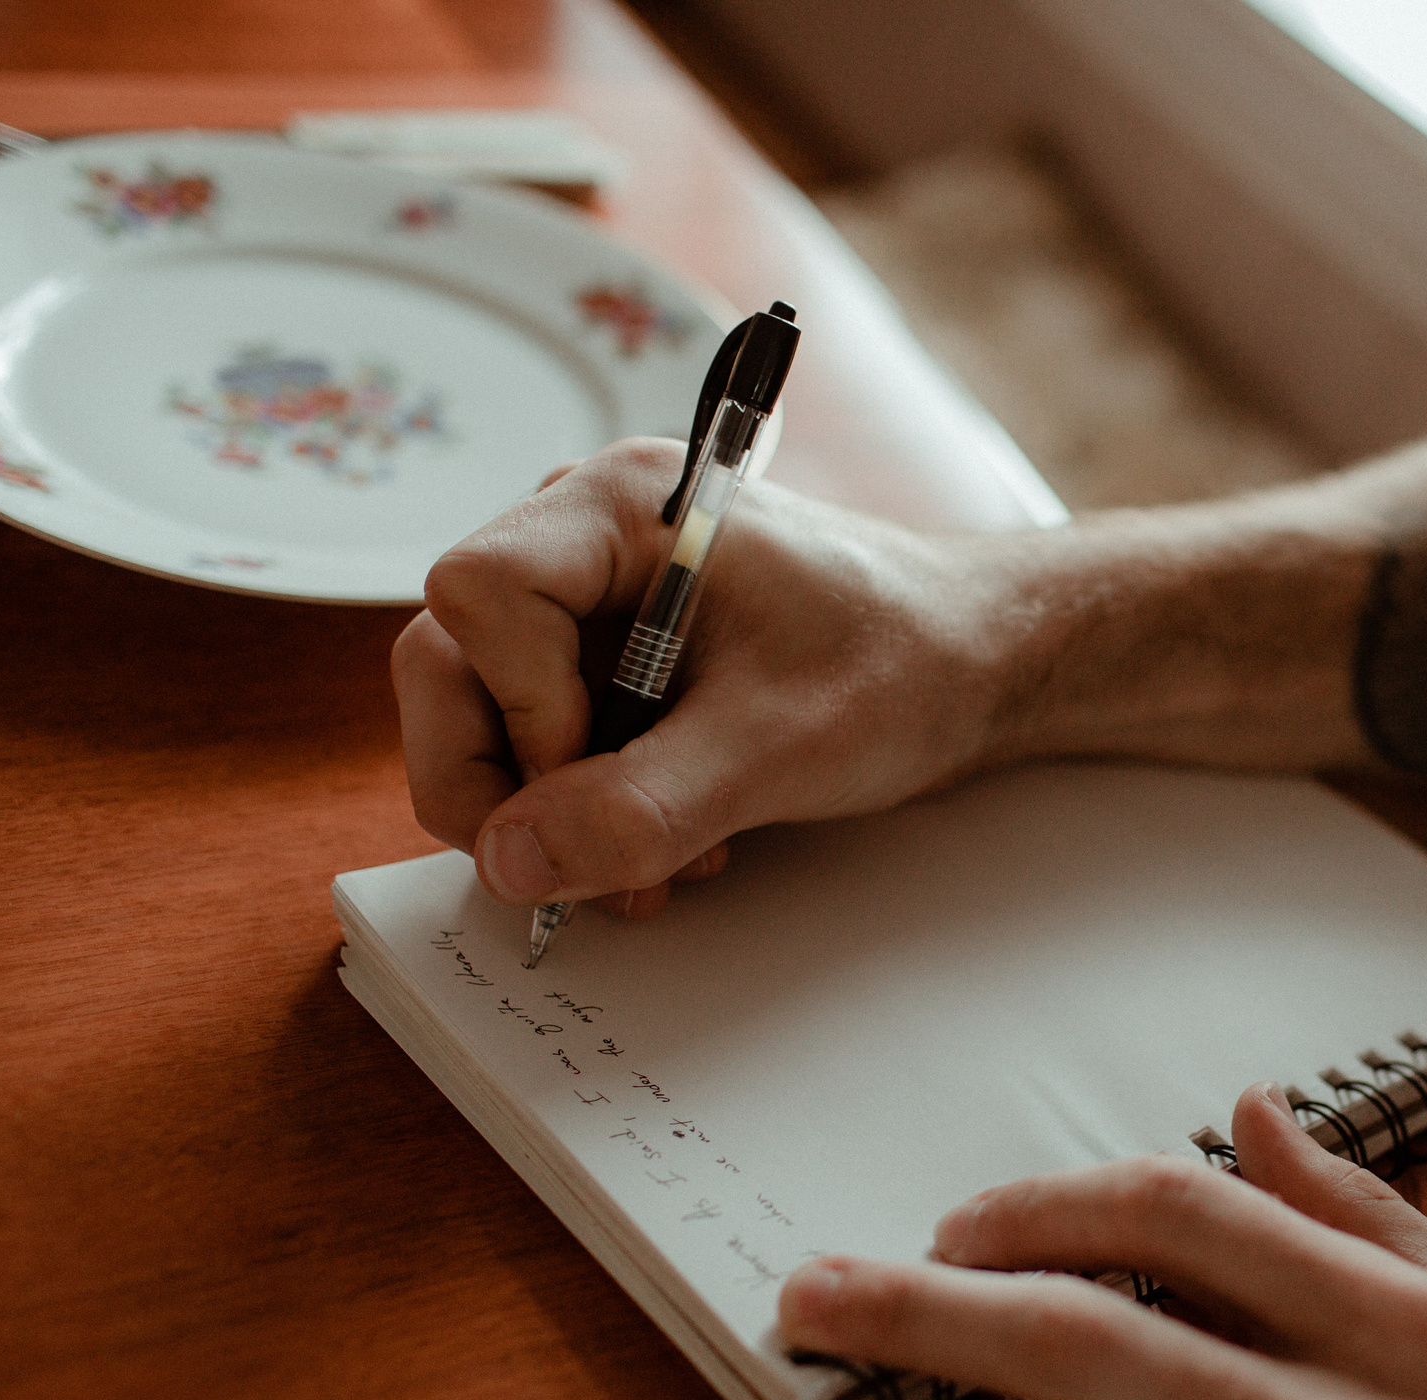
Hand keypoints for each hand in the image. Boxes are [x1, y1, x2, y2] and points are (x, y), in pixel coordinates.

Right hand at [393, 439, 1000, 918]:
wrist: (979, 662)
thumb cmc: (904, 664)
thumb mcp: (777, 749)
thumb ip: (641, 808)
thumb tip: (509, 864)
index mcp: (623, 508)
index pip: (475, 595)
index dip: (517, 704)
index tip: (600, 768)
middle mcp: (585, 536)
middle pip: (447, 660)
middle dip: (504, 783)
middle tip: (583, 865)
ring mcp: (592, 597)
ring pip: (482, 710)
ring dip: (547, 811)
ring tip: (653, 863)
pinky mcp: (610, 654)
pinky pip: (540, 735)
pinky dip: (583, 806)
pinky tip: (671, 839)